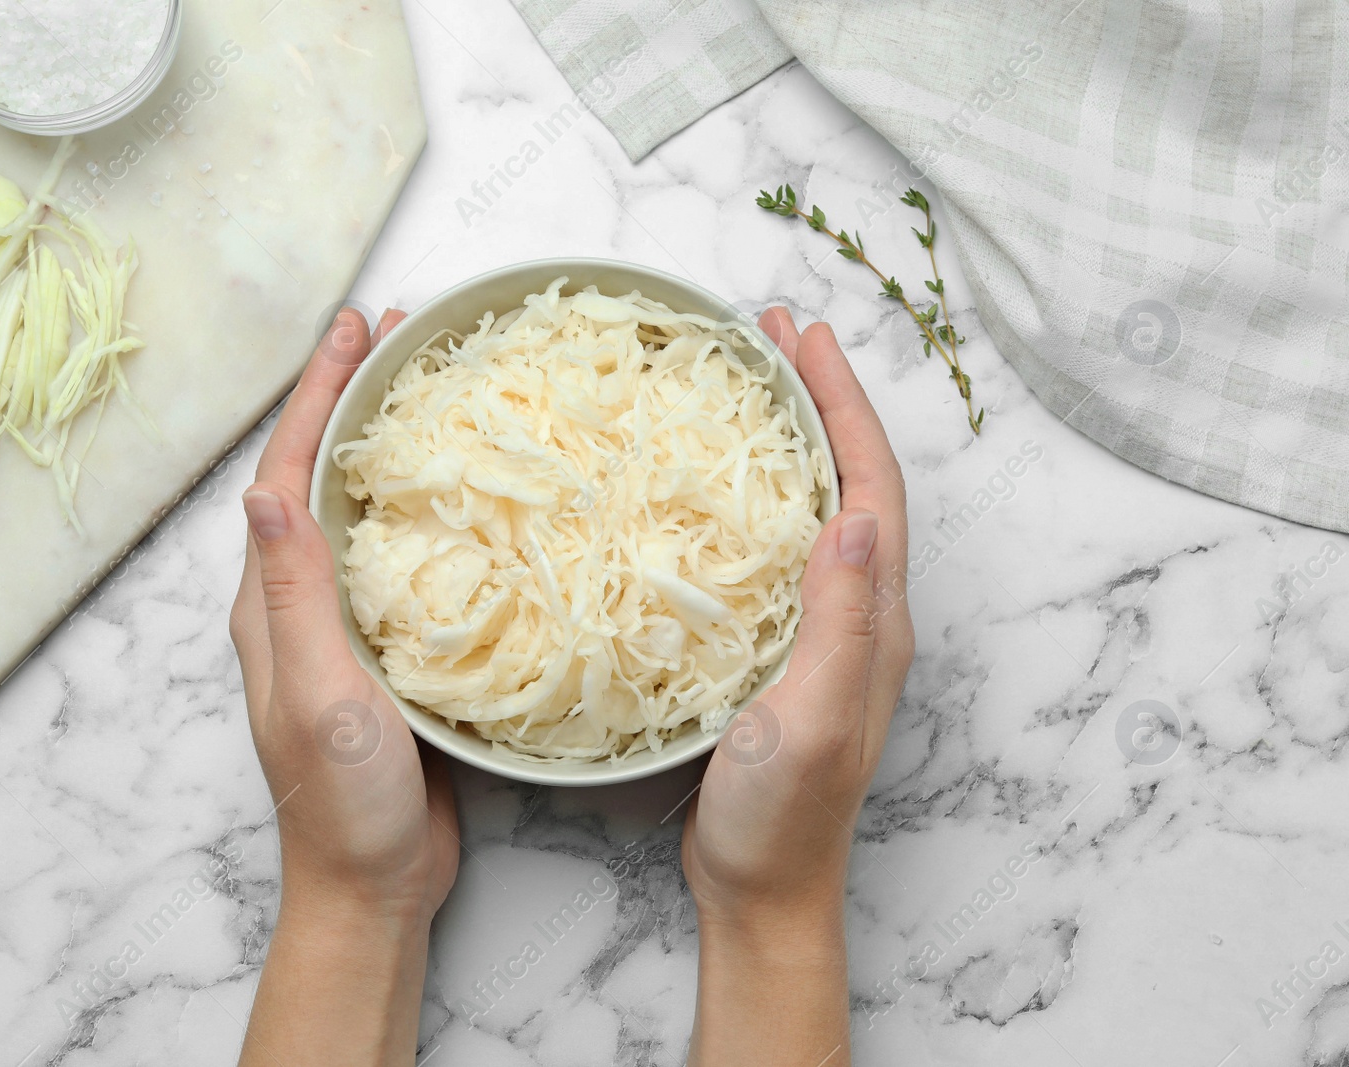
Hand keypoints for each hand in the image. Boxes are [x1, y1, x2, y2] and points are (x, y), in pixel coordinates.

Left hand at [228, 308, 458, 1066]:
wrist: (371, 885)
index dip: (316, 398)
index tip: (352, 332)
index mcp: (270, 606)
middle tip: (396, 339)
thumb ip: (296, 598)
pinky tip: (461, 498)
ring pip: (360, 514)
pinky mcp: (386, 655)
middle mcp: (298, 606)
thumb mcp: (320, 693)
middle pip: (318, 479)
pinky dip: (422, 511)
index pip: (285, 476)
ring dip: (385, 447)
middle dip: (348, 403)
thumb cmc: (343, 803)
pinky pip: (399, 560)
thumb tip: (267, 495)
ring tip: (427, 392)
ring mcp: (343, 629)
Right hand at [682, 308, 914, 1065]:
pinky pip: (777, 545)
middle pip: (850, 480)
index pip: (870, 485)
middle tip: (774, 333)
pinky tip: (717, 486)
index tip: (805, 338)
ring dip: (793, 436)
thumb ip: (842, 622)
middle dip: (821, 399)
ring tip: (751, 381)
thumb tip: (860, 517)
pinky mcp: (780, 647)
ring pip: (815, 505)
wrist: (763, 887)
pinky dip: (758, 493)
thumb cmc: (783, 814)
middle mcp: (860, 612)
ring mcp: (821, 629)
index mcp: (875, 618)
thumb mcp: (813, 716)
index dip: (841, 406)